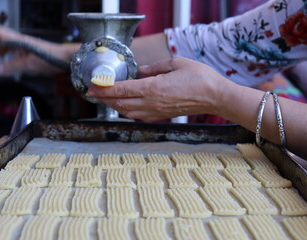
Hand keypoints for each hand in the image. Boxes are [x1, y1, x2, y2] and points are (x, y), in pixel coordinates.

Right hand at [0, 26, 74, 74]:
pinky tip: (10, 64)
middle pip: (2, 41)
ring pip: (10, 47)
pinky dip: (10, 57)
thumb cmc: (51, 58)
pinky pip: (17, 52)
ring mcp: (28, 46)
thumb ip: (12, 67)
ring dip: (1, 53)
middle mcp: (22, 41)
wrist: (66, 58)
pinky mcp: (33, 51)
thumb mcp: (28, 65)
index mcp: (19, 41)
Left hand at [87, 57, 229, 121]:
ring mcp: (156, 111)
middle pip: (121, 103)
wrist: (215, 97)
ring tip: (107, 99)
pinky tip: (125, 106)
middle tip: (94, 93)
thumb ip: (155, 67)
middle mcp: (152, 102)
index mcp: (153, 88)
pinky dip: (128, 111)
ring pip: (128, 112)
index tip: (91, 88)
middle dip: (105, 99)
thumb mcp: (176, 63)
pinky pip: (139, 116)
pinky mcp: (162, 116)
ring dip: (115, 106)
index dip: (104, 90)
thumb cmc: (199, 77)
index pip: (121, 90)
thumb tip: (142, 71)